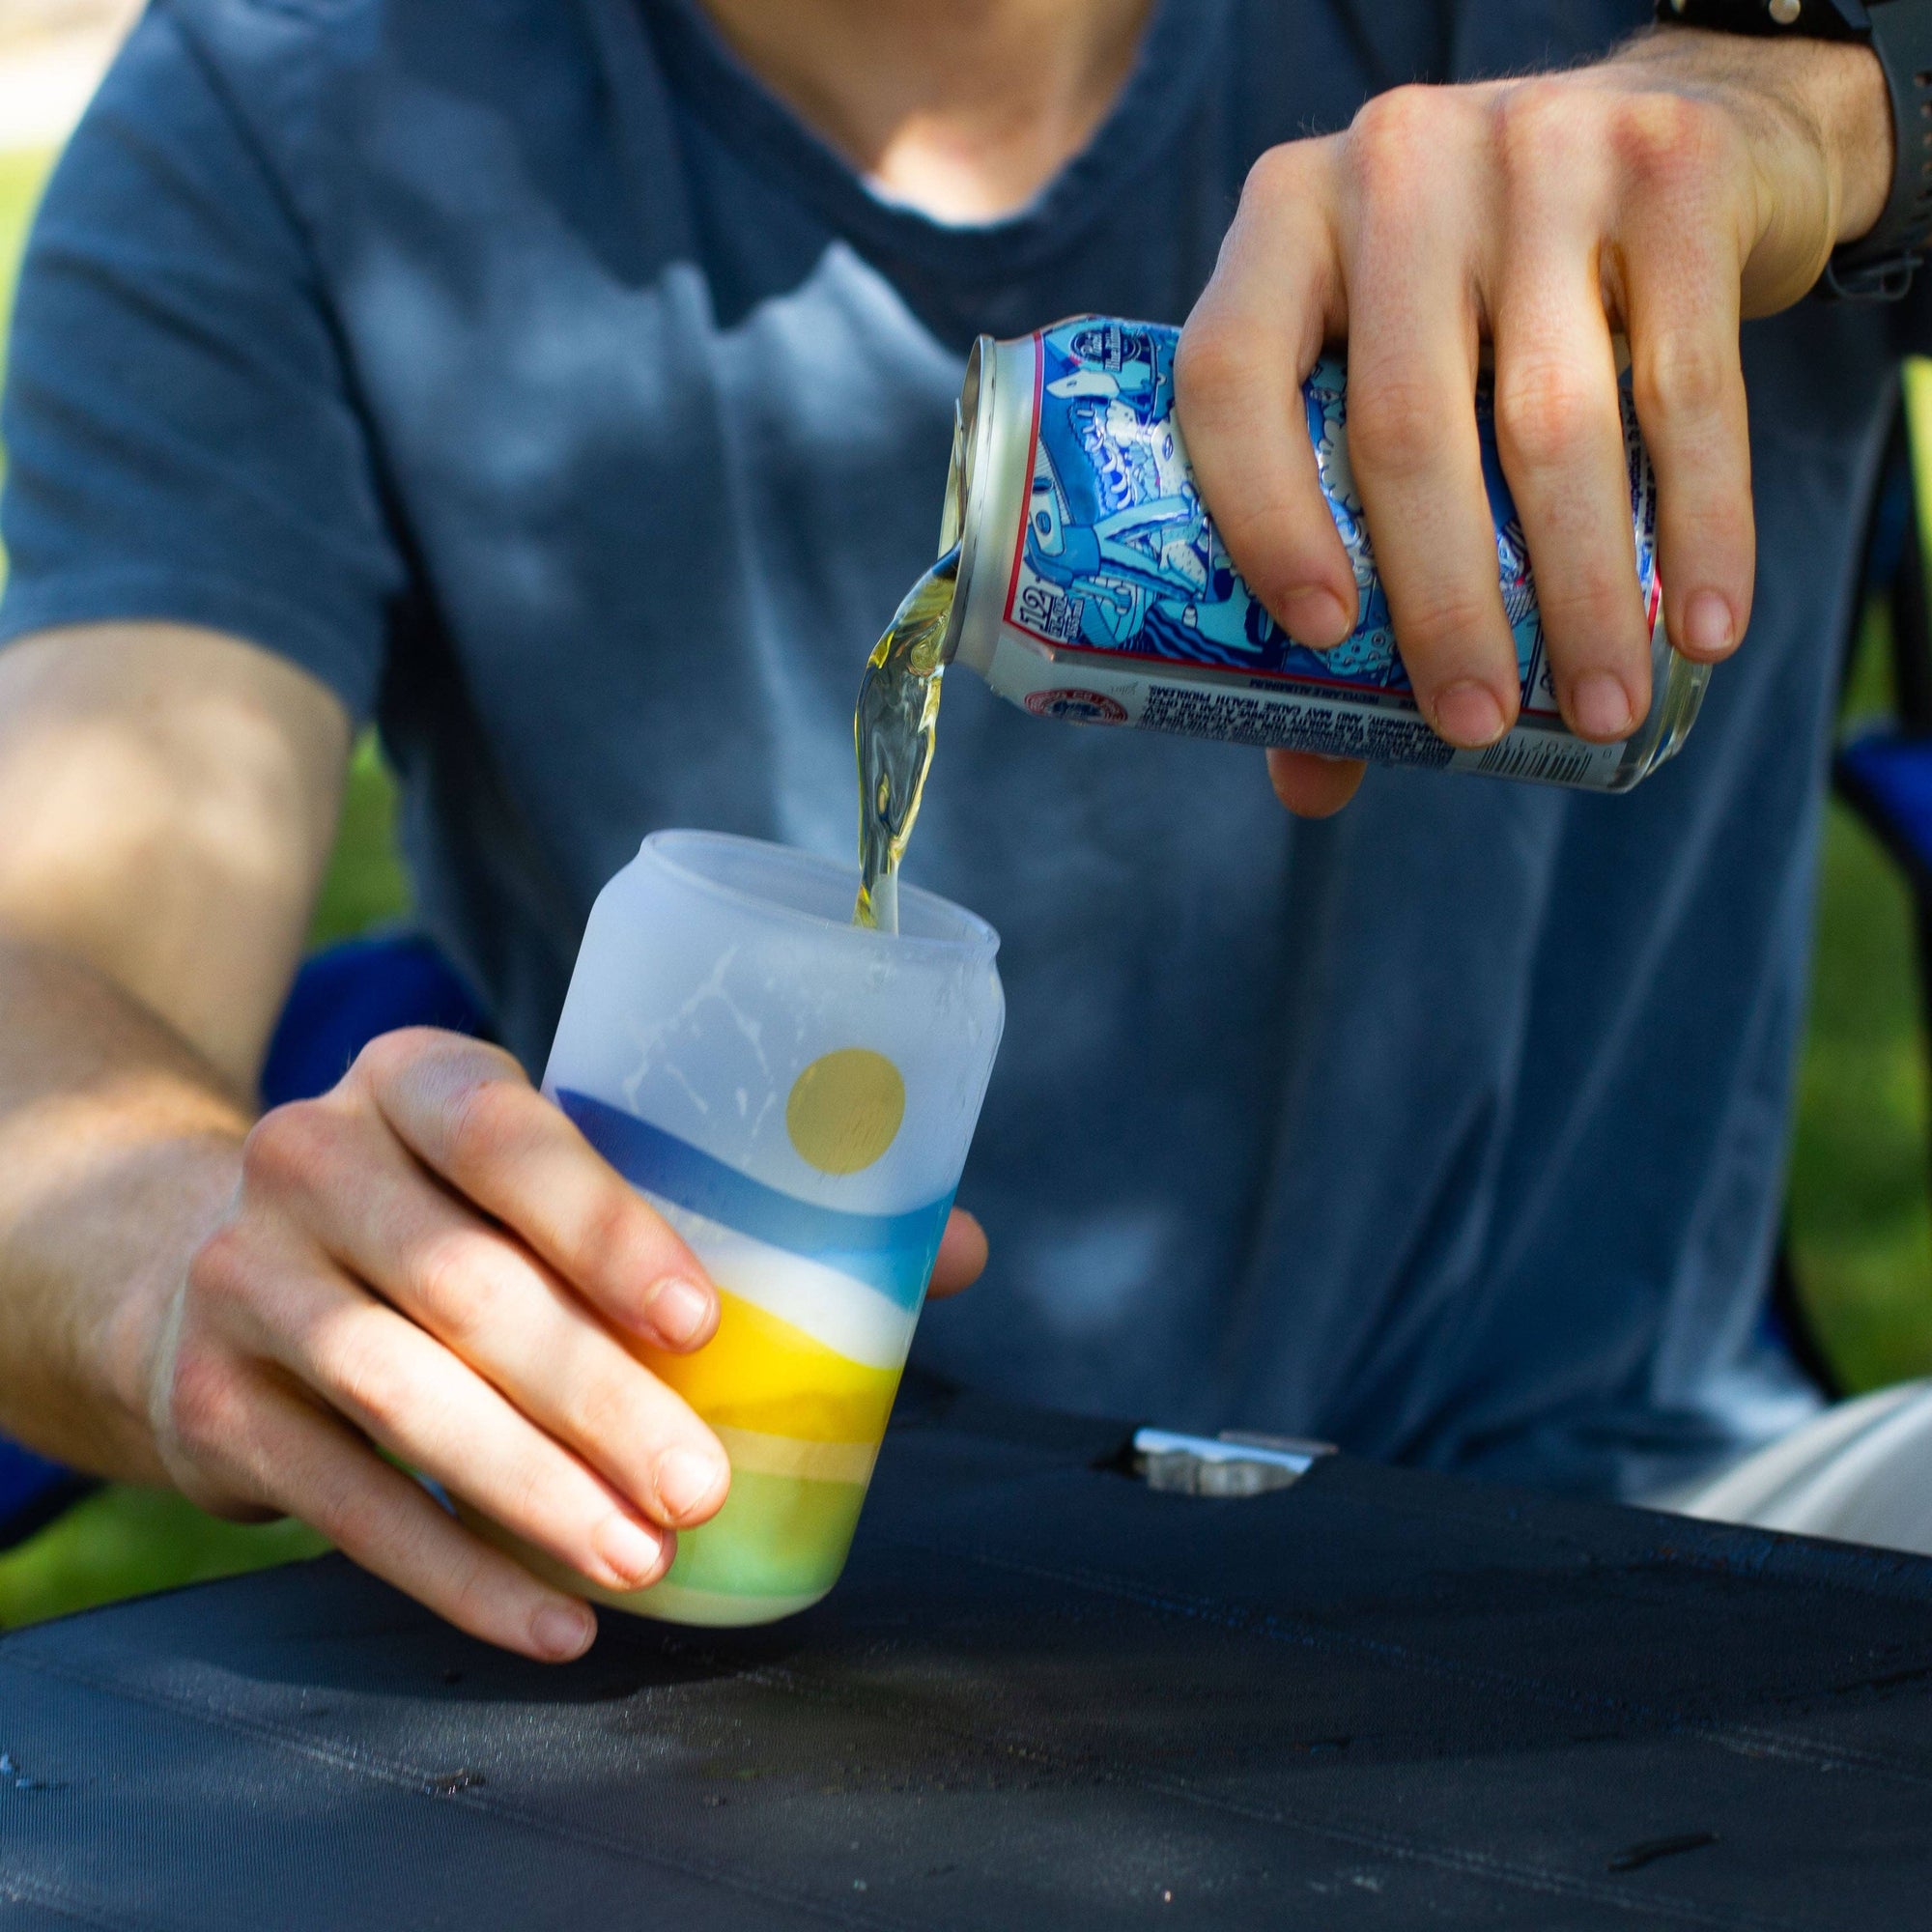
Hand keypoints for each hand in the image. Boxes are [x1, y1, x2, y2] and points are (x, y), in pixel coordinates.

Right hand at [147, 1028, 987, 1659]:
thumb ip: (725, 1198)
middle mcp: (314, 1157)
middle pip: (464, 1287)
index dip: (603, 1223)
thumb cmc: (451, 1209)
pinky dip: (454, 1571)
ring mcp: (250, 1278)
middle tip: (701, 1484)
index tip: (703, 1321)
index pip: (507, 1132)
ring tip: (643, 1560)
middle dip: (596, 1397)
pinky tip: (554, 1621)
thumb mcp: (546, 1167)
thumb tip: (950, 1249)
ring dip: (532, 1492)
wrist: (208, 1259)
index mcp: (418, 1077)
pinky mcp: (214, 1401)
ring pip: (401, 1395)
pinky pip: (341, 1502)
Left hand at [1175, 27, 1892, 817]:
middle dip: (1443, 607)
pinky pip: (1687, 386)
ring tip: (1598, 706)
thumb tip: (1308, 776)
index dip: (1262, 519)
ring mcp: (1535, 153)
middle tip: (1475, 724)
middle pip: (1402, 427)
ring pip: (1550, 422)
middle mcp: (1393, 169)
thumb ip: (1339, 546)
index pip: (1231, 378)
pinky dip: (1702, 526)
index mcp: (1282, 223)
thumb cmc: (1483, 306)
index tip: (1323, 641)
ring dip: (1581, 594)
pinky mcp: (1672, 171)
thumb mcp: (1388, 377)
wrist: (1668, 132)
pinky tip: (1702, 630)